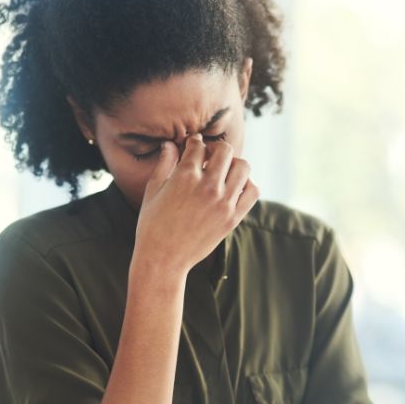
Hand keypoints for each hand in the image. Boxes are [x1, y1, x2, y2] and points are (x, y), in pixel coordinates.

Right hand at [132, 134, 259, 279]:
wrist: (163, 260)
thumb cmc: (152, 226)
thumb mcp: (153, 191)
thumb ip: (164, 164)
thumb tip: (169, 144)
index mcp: (184, 177)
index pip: (198, 146)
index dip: (194, 143)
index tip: (193, 147)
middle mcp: (207, 187)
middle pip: (224, 150)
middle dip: (215, 149)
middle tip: (208, 158)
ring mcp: (223, 203)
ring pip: (243, 167)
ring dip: (233, 164)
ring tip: (222, 173)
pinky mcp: (233, 218)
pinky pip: (252, 191)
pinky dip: (247, 184)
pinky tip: (233, 188)